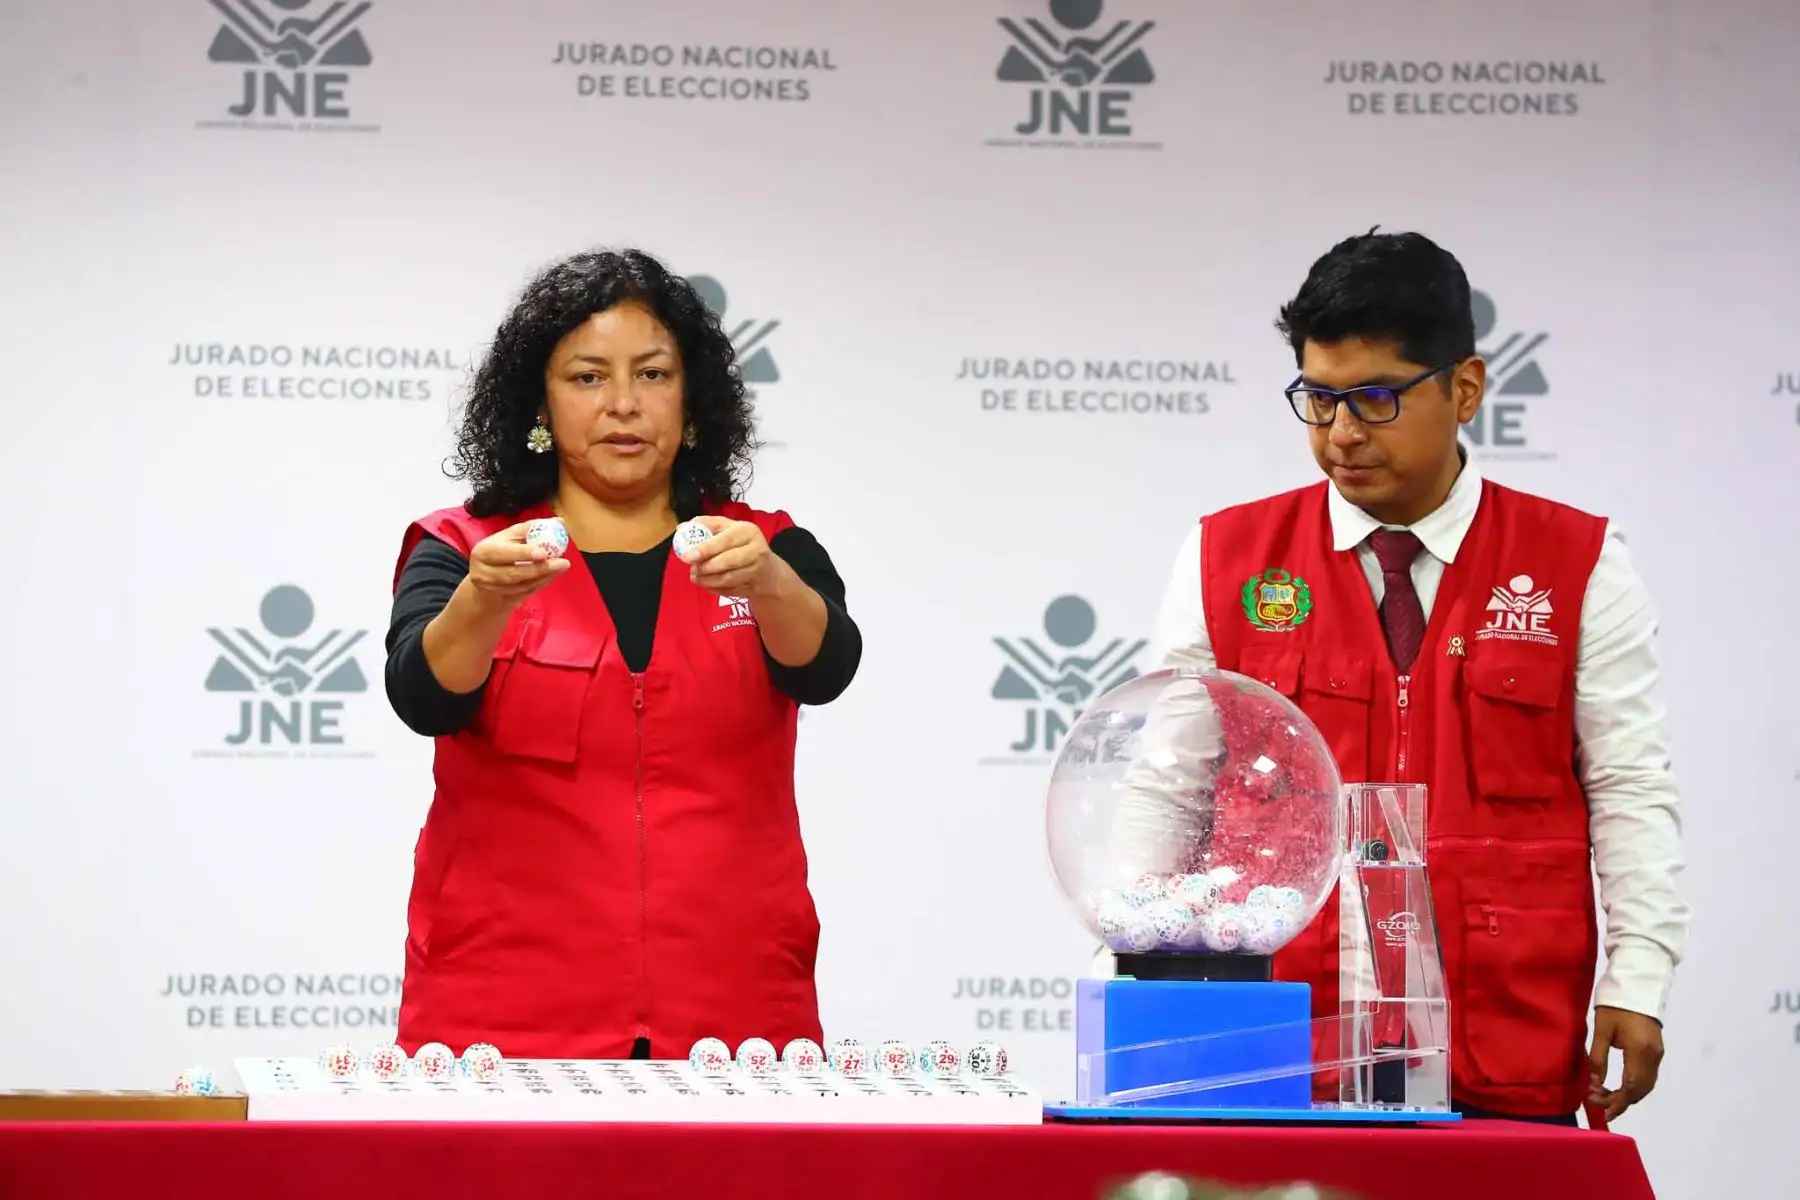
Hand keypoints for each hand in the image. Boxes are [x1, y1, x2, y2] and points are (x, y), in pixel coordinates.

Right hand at [465, 522, 570, 609]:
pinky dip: (543, 583)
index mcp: (484, 552)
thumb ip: (531, 529)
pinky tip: (554, 574)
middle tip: (562, 562)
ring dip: (545, 576)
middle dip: (539, 568)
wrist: (485, 580)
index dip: (523, 553)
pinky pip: (527, 592)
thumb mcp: (508, 537)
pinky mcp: (504, 600)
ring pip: (523, 585)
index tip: (543, 553)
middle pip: (513, 573)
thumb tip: (559, 522)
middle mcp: (485, 573)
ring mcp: (494, 590)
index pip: (502, 553)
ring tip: (562, 566)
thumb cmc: (500, 552)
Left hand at [685, 516, 778, 598]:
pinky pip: (730, 590)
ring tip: (695, 577)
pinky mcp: (754, 586)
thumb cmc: (741, 544)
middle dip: (706, 567)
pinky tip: (706, 584)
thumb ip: (706, 526)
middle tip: (692, 569)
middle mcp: (756, 550)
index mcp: (747, 531)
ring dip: (708, 580)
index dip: (705, 549)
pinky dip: (715, 589)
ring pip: (728, 578)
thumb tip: (682, 528)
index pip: (725, 540)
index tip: (688, 557)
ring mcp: (756, 570)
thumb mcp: (728, 528)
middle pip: (729, 561)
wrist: (767, 569)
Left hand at [1587, 1005, 1663, 1121]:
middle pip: (1640, 1090)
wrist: (1636, 985)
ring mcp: (1658, 1054)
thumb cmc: (1614, 1005)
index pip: (1630, 1087)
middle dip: (1620, 1101)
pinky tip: (1618, 1086)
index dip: (1616, 1102)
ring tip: (1605, 1097)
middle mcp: (1653, 1056)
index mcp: (1639, 1051)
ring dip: (1627, 1095)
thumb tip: (1594, 1084)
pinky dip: (1634, 1086)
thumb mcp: (1601, 1030)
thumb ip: (1598, 1058)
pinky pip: (1648, 1076)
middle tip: (1597, 1104)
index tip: (1601, 1111)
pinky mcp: (1657, 1050)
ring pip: (1646, 1085)